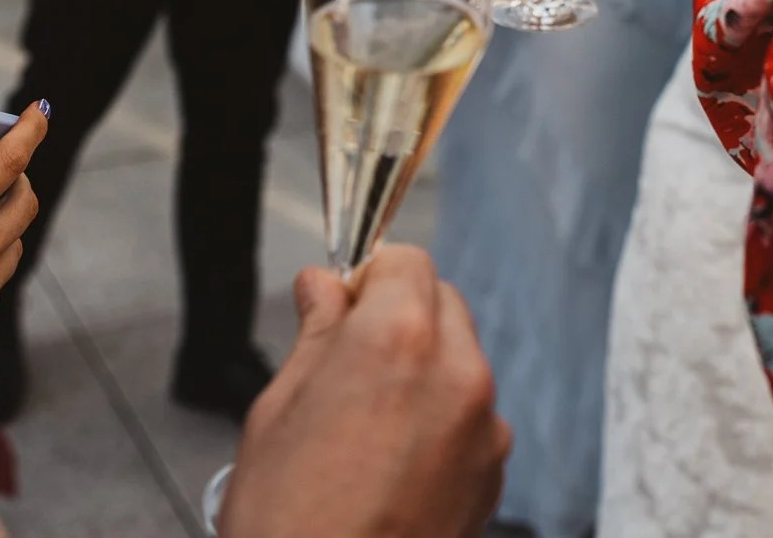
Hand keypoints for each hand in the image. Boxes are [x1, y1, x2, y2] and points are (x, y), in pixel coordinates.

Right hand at [217, 247, 507, 537]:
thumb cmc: (289, 519)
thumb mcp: (278, 408)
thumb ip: (316, 333)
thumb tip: (322, 286)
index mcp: (399, 338)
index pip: (405, 261)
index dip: (369, 277)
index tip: (343, 302)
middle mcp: (457, 371)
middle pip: (442, 303)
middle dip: (400, 317)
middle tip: (348, 360)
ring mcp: (484, 426)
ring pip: (460, 361)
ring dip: (425, 370)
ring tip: (366, 424)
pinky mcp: (494, 473)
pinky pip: (472, 417)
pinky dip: (442, 421)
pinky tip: (392, 463)